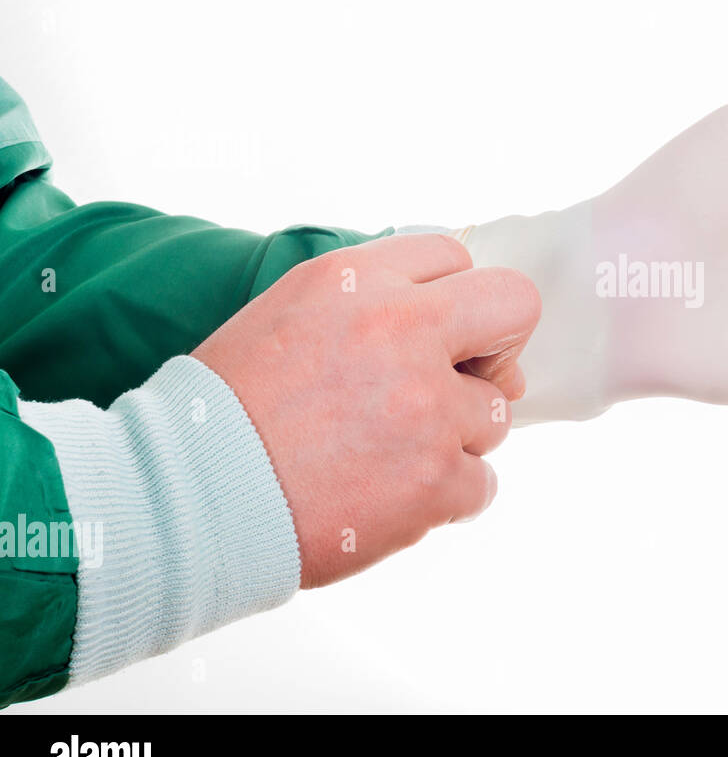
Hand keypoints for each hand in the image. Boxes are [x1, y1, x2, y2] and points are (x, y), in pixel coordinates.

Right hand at [193, 234, 540, 586]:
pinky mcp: (437, 479)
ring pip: (496, 414)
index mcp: (357, 280)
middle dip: (497, 347)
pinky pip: (482, 484)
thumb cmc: (227, 413)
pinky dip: (444, 498)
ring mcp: (427, 407)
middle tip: (455, 384)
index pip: (454, 256)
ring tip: (385, 457)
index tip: (432, 336)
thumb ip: (373, 304)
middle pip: (514, 307)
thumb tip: (467, 336)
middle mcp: (401, 329)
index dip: (450, 301)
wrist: (185, 500)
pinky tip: (388, 499)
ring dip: (455, 437)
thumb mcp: (289, 315)